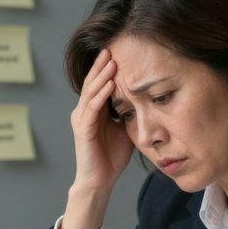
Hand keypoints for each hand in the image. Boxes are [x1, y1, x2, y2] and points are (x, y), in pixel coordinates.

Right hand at [69, 49, 133, 193]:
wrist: (100, 181)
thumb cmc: (112, 157)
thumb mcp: (124, 129)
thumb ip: (129, 113)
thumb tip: (145, 98)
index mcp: (94, 111)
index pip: (98, 84)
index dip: (106, 68)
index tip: (118, 52)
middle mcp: (84, 112)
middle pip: (92, 83)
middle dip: (101, 65)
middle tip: (110, 48)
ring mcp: (82, 120)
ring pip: (91, 92)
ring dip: (101, 76)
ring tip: (112, 62)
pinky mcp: (83, 130)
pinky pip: (92, 109)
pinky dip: (101, 95)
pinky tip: (109, 84)